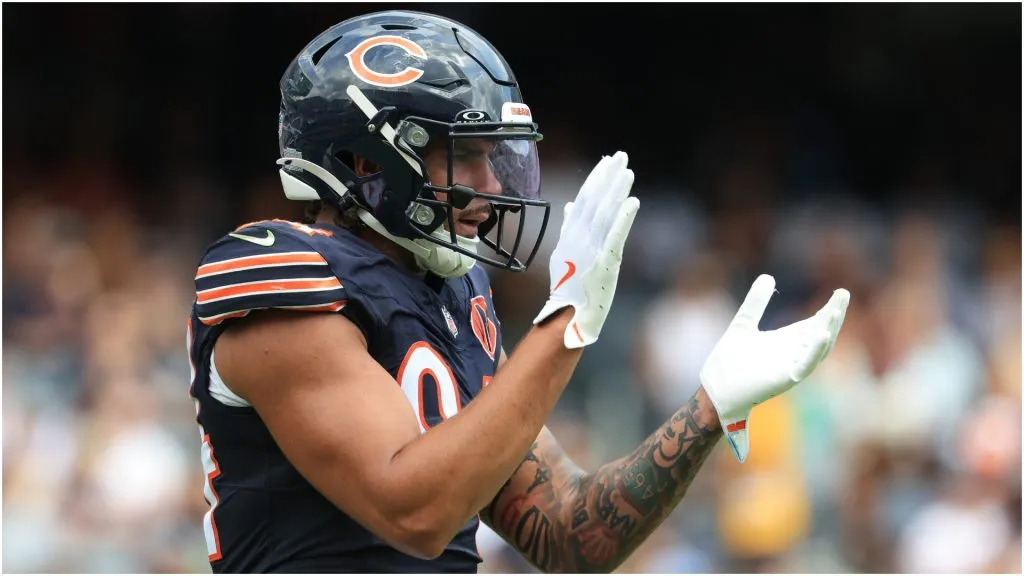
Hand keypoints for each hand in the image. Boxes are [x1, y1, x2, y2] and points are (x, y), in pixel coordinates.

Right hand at [533, 152, 639, 348]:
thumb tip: (570, 206)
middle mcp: (579, 238)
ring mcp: (591, 249)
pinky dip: (624, 217)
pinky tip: (633, 201)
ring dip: (617, 191)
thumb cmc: (568, 285)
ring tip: (628, 171)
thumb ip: (569, 227)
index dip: (596, 178)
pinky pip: (615, 235)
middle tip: (620, 156)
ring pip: (605, 213)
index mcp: (571, 234)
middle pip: (595, 201)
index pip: (585, 199)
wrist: (570, 313)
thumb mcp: (563, 252)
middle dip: (608, 177)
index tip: (607, 161)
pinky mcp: (604, 262)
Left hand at [700, 274, 849, 461]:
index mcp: (786, 341)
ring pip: (817, 349)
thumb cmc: (728, 362)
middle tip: (843, 294)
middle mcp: (793, 354)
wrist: (714, 391)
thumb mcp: (743, 323)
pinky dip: (814, 351)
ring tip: (834, 310)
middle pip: (821, 334)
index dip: (828, 309)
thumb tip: (768, 276)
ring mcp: (790, 368)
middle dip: (834, 316)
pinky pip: (804, 366)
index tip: (841, 292)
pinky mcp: (784, 380)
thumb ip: (756, 302)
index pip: (814, 323)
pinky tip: (822, 335)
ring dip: (828, 330)